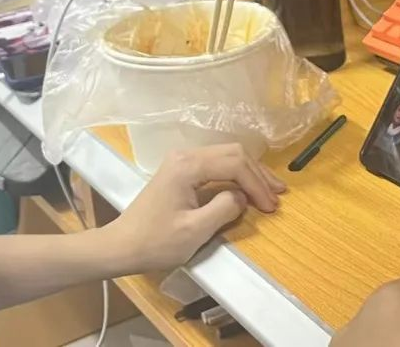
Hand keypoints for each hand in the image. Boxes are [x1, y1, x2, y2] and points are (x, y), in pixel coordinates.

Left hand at [93, 144, 285, 276]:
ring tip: (270, 192)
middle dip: (258, 175)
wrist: (121, 246)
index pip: (234, 164)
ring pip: (227, 157)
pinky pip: (216, 166)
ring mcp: (182, 161)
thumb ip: (224, 209)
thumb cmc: (155, 242)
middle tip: (278, 196)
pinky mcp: (181, 171)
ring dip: (249, 174)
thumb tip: (243, 197)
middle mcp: (186, 155)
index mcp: (188, 166)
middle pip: (233, 153)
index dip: (256, 184)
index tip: (271, 207)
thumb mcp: (194, 231)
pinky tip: (247, 190)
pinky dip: (235, 176)